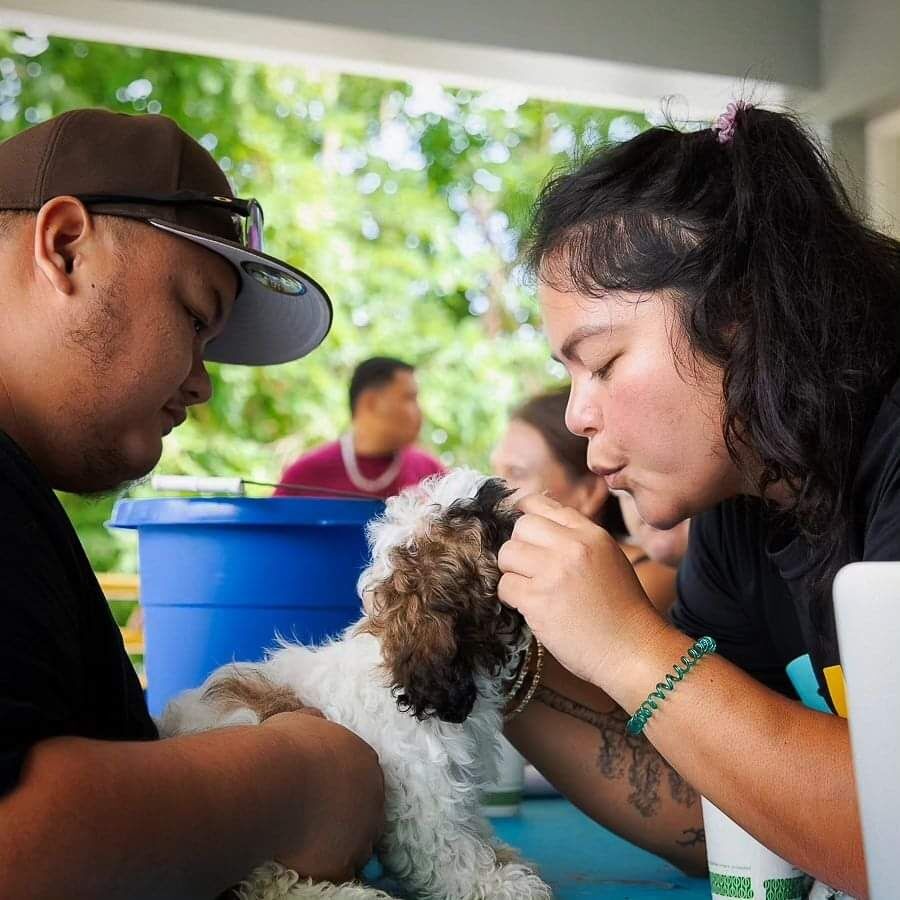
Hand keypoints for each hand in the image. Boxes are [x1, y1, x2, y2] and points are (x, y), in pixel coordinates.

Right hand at [262, 712, 384, 881]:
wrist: (274, 781)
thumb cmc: (284, 746)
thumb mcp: (301, 722)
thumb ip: (314, 723)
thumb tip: (316, 719)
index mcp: (365, 759)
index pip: (363, 777)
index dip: (344, 787)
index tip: (325, 793)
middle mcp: (373, 794)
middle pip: (367, 810)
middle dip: (348, 816)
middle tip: (318, 820)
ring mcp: (362, 830)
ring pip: (358, 844)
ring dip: (341, 844)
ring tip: (311, 842)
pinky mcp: (345, 861)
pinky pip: (340, 870)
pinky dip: (326, 867)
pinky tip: (305, 861)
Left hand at [497, 493, 665, 689]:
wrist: (633, 651)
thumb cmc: (621, 611)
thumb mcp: (609, 559)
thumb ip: (578, 539)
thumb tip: (538, 523)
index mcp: (592, 535)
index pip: (544, 505)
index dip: (525, 514)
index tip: (522, 531)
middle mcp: (573, 547)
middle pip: (521, 526)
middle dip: (519, 546)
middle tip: (528, 569)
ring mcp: (555, 572)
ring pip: (507, 553)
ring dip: (511, 572)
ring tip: (529, 588)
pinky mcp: (539, 600)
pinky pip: (505, 585)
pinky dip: (511, 597)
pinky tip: (529, 607)